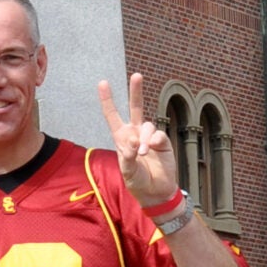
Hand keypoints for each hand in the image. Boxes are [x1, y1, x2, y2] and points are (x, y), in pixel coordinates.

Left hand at [98, 73, 179, 210]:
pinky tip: (152, 150)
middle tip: (137, 75)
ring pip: (147, 125)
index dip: (108, 100)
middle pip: (135, 108)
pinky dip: (154, 141)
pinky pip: (158, 135)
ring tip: (142, 152)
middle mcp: (135, 133)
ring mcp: (149, 137)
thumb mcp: (127, 171)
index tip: (103, 82)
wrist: (156, 192)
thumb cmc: (137, 181)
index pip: (112, 116)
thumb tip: (134, 140)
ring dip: (145, 138)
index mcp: (121, 138)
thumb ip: (128, 156)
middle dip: (136, 91)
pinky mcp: (162, 142)